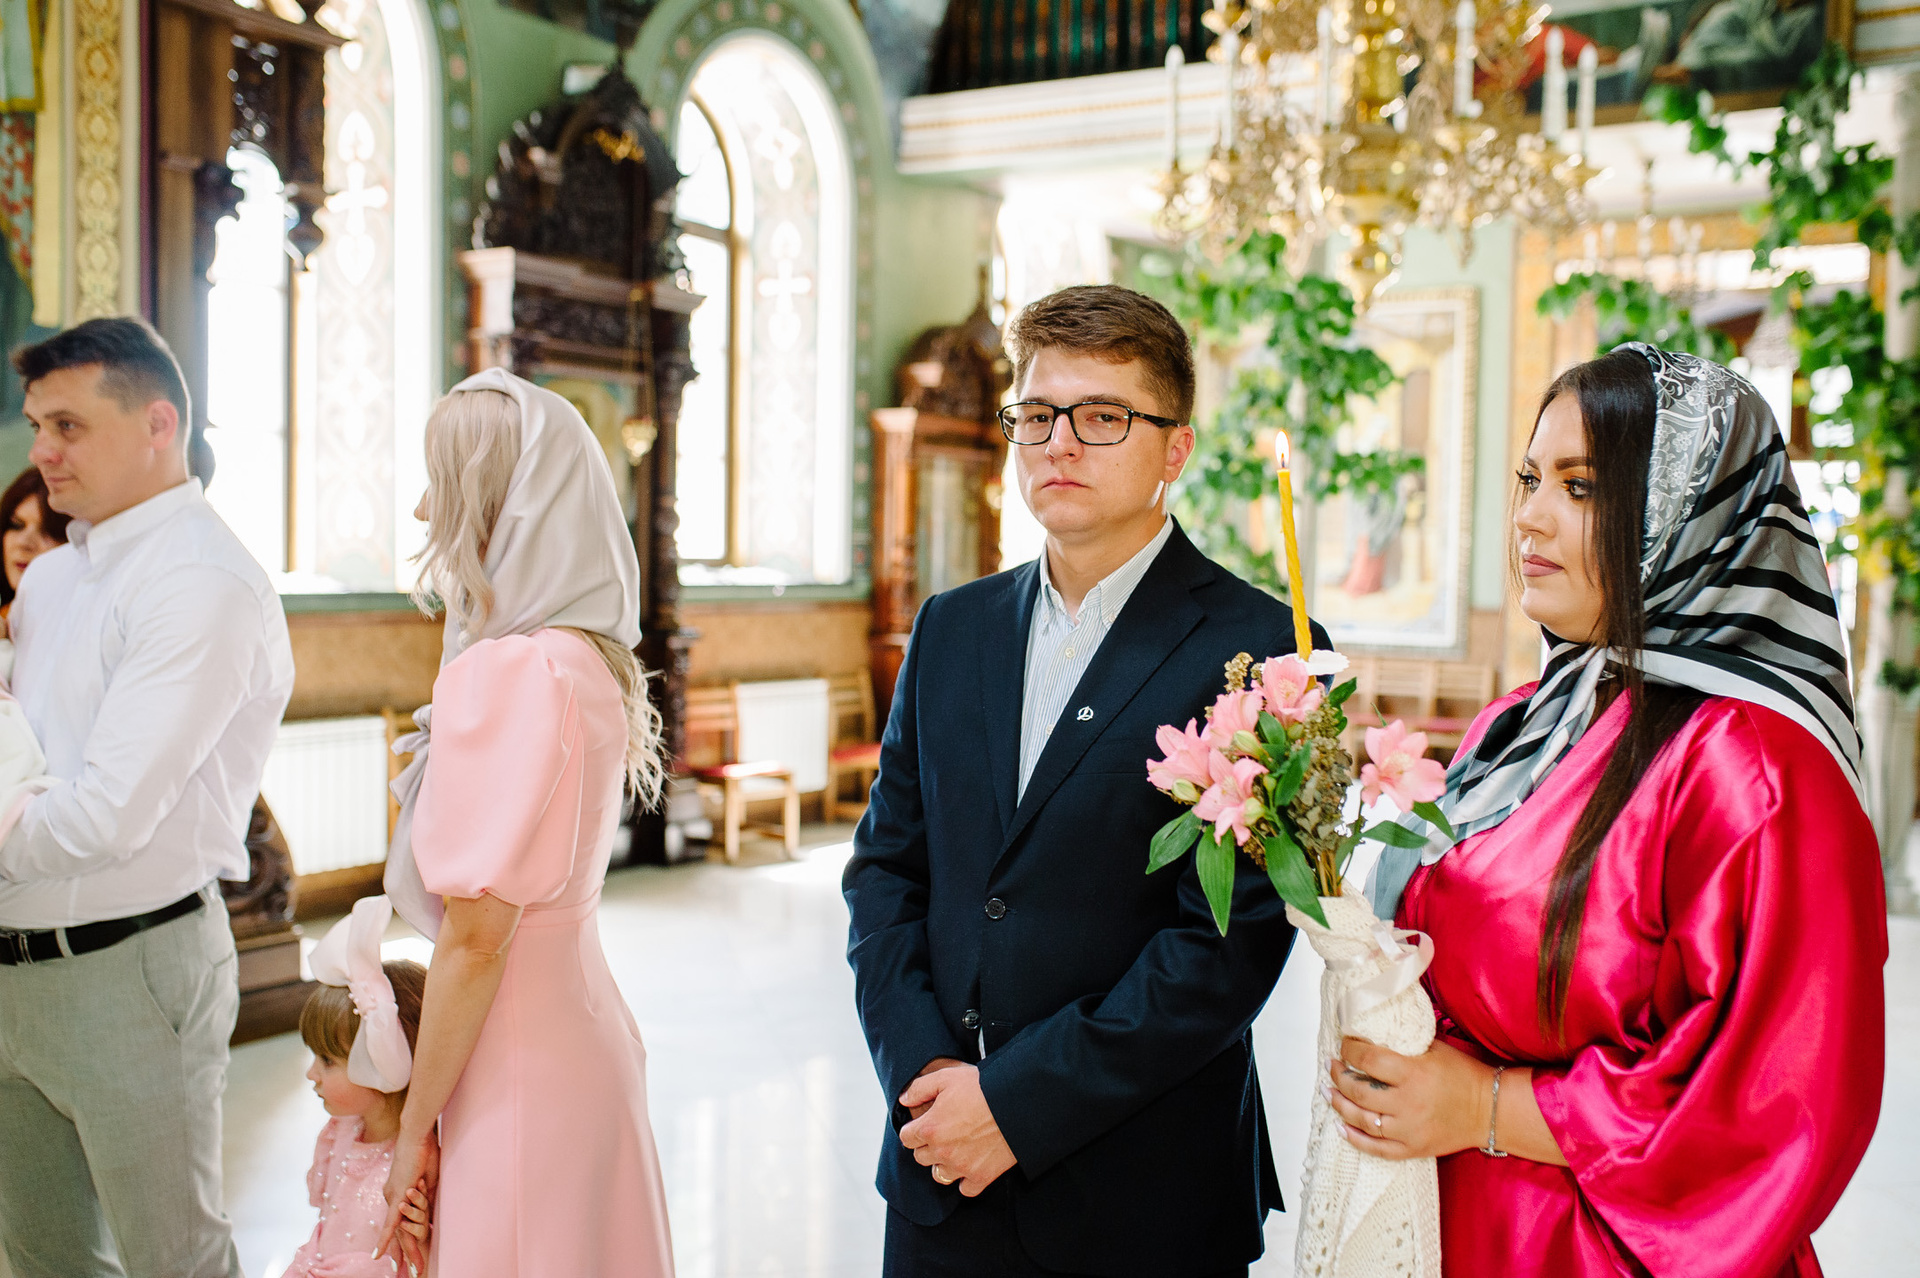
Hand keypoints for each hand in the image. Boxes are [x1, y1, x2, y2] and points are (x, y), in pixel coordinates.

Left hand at [378, 1125, 439, 1265]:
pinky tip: (379, 1255)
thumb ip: (426, 1196)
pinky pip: (391, 1224)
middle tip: (409, 1271)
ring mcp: (392, 1199)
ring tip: (412, 1270)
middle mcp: (392, 1199)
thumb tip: (429, 1206)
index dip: (406, 1241)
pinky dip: (385, 1240)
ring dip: (406, 1253)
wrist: (417, 1137)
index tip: (407, 1257)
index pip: (403, 1223)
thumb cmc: (425, 1152)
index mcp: (398, 1194)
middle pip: (400, 1234)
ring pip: (398, 1233)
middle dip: (407, 1254)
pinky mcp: (396, 1198)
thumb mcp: (428, 1180)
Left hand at [897, 1063, 1016, 1196]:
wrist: (1017, 1104)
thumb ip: (919, 1088)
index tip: (925, 1124)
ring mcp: (961, 1167)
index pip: (906, 1138)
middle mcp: (942, 1151)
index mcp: (930, 1128)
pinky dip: (967, 1179)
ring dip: (944, 1164)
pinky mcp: (981, 1177)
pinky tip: (972, 1164)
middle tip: (944, 1132)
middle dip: (928, 1145)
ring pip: (939, 1175)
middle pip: (921, 1157)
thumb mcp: (947, 1077)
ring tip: (957, 1149)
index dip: (914, 1129)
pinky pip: (965, 1188)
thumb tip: (904, 1100)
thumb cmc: (983, 1088)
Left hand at [1327, 1035, 1492, 1160]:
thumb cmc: (1463, 1074)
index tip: (1344, 1045)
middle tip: (1332, 1066)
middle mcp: (1408, 1103)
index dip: (1349, 1050)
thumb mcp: (1435, 1048)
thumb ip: (1404, 1043)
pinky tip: (1341, 1127)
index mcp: (1414, 1073)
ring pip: (1362, 1120)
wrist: (1491, 1110)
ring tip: (1329, 1092)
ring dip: (1339, 1105)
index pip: (1368, 1060)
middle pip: (1359, 1091)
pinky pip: (1376, 1149)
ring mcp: (1409, 1130)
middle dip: (1339, 1076)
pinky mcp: (1414, 1149)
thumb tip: (1373, 1031)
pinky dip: (1355, 1139)